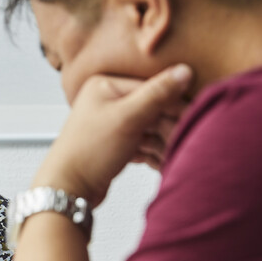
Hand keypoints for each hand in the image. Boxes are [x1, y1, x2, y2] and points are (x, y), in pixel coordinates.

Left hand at [34, 64, 192, 206]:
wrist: (68, 189)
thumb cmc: (88, 152)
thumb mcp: (127, 118)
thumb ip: (157, 94)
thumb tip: (184, 71)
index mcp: (106, 86)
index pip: (153, 87)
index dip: (175, 104)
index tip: (194, 117)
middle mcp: (108, 102)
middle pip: (154, 109)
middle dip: (170, 128)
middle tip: (185, 140)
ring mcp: (112, 125)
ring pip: (150, 129)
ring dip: (165, 143)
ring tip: (174, 156)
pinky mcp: (116, 146)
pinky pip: (143, 145)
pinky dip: (154, 154)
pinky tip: (163, 163)